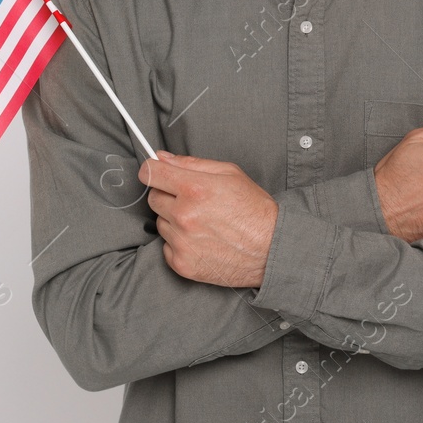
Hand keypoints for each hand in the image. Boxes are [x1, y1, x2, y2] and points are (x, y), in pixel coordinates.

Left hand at [138, 152, 278, 287]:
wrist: (271, 248)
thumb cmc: (254, 209)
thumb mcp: (229, 173)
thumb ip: (191, 163)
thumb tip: (162, 158)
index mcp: (194, 189)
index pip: (150, 173)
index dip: (152, 170)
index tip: (155, 173)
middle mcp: (184, 216)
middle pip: (153, 198)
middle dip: (168, 195)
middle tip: (192, 200)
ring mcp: (182, 242)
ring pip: (160, 223)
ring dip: (174, 221)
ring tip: (202, 223)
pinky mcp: (182, 264)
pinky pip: (166, 247)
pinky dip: (178, 244)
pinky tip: (200, 240)